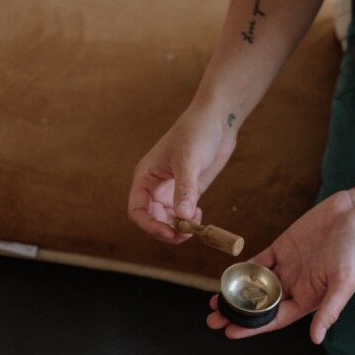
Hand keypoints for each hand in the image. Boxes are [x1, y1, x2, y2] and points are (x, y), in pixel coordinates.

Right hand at [128, 102, 237, 241]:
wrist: (217, 120)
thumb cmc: (196, 132)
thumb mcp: (189, 160)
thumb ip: (185, 189)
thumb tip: (183, 217)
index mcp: (145, 177)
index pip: (137, 211)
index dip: (150, 226)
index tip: (170, 233)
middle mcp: (154, 187)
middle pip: (151, 220)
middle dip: (165, 230)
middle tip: (186, 234)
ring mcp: (171, 191)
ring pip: (167, 221)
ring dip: (178, 230)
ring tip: (194, 227)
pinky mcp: (188, 193)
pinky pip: (183, 216)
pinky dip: (190, 222)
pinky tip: (200, 217)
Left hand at [206, 189, 354, 344]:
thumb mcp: (344, 283)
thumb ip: (329, 310)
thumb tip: (316, 338)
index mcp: (308, 300)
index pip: (274, 319)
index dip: (252, 328)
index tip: (230, 332)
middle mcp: (295, 287)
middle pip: (260, 306)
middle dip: (236, 314)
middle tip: (213, 320)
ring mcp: (287, 267)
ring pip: (255, 285)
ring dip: (235, 294)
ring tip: (213, 302)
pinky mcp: (282, 248)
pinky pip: (258, 262)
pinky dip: (243, 269)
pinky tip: (227, 276)